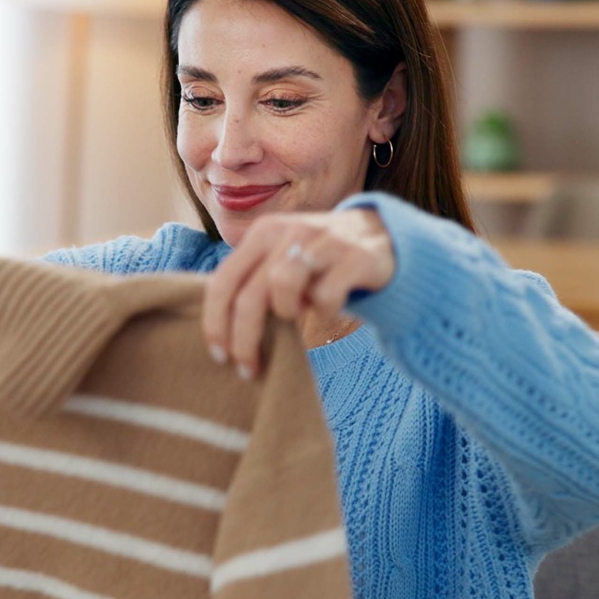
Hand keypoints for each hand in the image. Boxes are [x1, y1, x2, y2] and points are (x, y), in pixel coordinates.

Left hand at [202, 207, 395, 378]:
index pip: (223, 280)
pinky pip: (327, 296)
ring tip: (296, 317)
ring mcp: (323, 241)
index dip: (215, 322)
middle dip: (244, 339)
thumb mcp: (282, 260)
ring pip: (283, 285)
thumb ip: (253, 282)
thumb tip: (220, 331)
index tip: (219, 355)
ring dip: (285, 313)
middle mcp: (289, 231)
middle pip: (249, 294)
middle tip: (248, 368)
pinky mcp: (355, 257)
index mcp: (263, 233)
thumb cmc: (320, 262)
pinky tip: (329, 311)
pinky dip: (324, 314)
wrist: (383, 238)